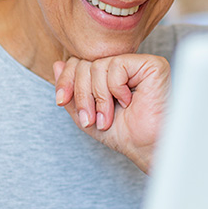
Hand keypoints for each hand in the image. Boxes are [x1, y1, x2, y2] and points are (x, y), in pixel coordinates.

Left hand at [53, 54, 169, 172]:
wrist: (144, 146)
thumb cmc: (121, 133)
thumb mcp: (84, 114)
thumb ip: (71, 91)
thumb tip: (57, 64)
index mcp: (108, 73)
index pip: (78, 61)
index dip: (66, 80)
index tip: (60, 101)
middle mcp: (123, 64)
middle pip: (85, 63)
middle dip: (82, 94)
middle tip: (91, 118)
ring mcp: (137, 63)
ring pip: (98, 66)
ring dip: (99, 97)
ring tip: (108, 116)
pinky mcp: (151, 64)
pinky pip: (116, 66)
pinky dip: (116, 89)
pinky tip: (128, 101)